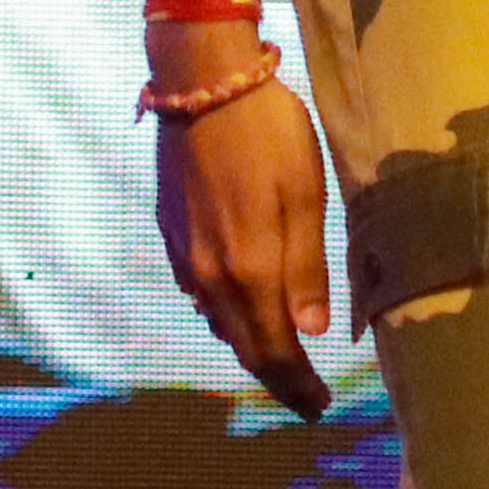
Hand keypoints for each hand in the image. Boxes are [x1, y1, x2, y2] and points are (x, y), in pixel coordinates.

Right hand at [150, 35, 336, 416]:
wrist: (200, 82)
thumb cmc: (266, 134)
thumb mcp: (304, 197)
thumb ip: (305, 269)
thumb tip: (309, 333)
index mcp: (247, 271)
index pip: (273, 351)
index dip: (297, 385)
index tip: (320, 406)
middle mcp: (208, 276)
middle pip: (241, 345)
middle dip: (275, 375)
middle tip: (305, 396)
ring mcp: (182, 256)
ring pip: (216, 321)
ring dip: (248, 345)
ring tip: (278, 355)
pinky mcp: (169, 233)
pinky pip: (198, 293)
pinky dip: (223, 313)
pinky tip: (238, 304)